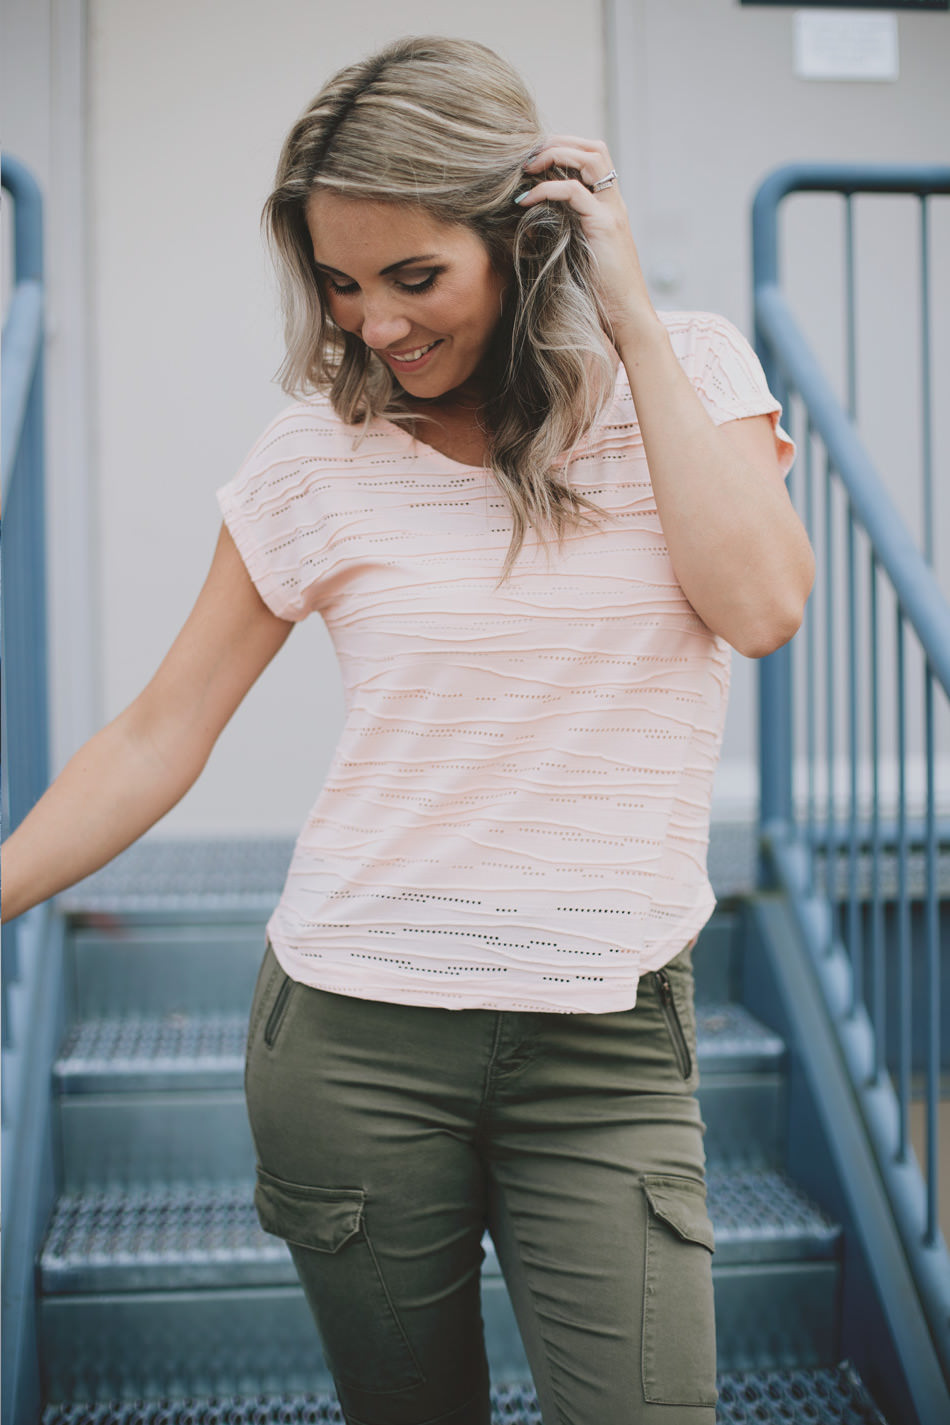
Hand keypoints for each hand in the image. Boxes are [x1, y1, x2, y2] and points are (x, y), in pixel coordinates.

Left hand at [518, 137, 658, 350]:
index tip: (533, 163)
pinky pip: (574, 191)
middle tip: (526, 157)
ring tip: (527, 168)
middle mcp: (614, 203)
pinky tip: (526, 201)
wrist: (627, 317)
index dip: (563, 150)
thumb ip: (564, 234)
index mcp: (609, 208)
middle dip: (558, 143)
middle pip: (593, 148)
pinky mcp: (604, 226)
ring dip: (554, 155)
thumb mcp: (578, 256)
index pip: (592, 158)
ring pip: (590, 158)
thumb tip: (530, 227)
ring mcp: (611, 212)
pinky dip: (547, 189)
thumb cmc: (601, 295)